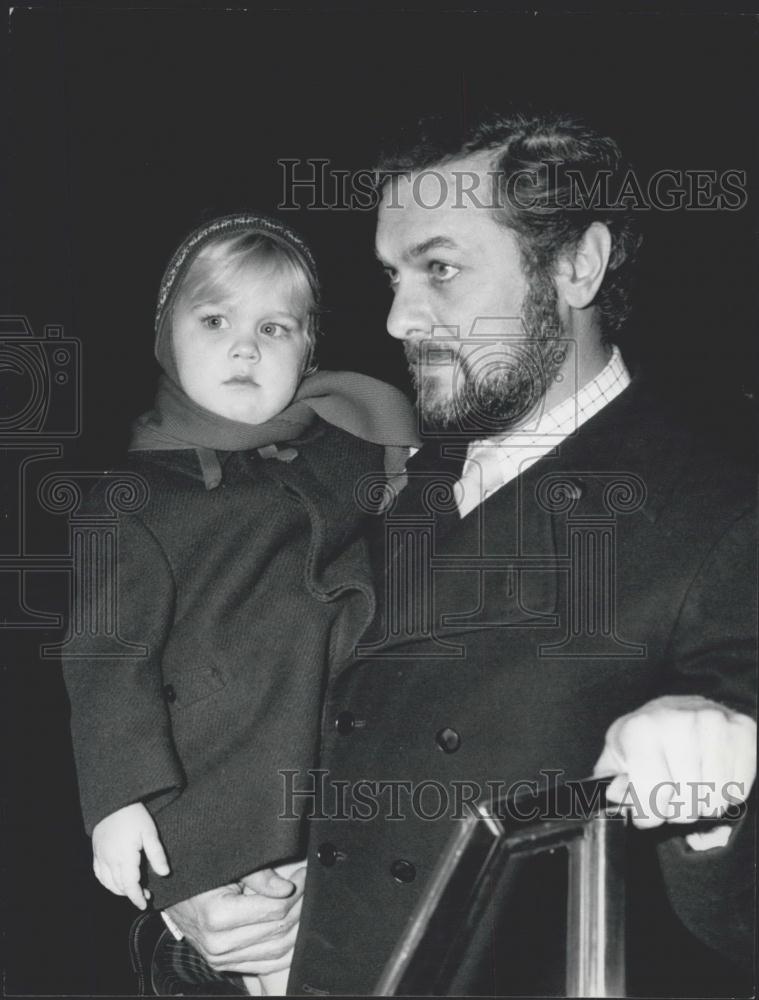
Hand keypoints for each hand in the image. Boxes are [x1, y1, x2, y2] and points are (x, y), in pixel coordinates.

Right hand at [92, 802, 169, 909]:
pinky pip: (99, 874)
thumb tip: (164, 873)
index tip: (145, 904)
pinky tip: (116, 882)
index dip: (137, 897)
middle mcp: (110, 860)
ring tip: (134, 888)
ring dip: (120, 890)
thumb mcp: (150, 832)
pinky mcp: (96, 852)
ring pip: (108, 883)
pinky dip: (107, 883)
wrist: (114, 801)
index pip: (130, 885)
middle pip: (120, 886)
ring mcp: (101, 857)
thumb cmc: (134, 815)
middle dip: (132, 894)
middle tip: (146, 894)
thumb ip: (157, 854)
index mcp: (124, 857)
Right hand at [164, 864, 305, 975]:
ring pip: (276, 950)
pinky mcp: (225, 965)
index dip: (297, 890)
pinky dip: (286, 951)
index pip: (273, 910)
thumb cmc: (201, 875)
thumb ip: (258, 876)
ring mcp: (221, 958)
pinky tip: (297, 931)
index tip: (305, 874)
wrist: (175, 897)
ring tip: (306, 904)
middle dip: (301, 906)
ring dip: (298, 928)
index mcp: (217, 917)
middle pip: (278, 930)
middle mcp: (218, 944)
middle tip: (310, 886)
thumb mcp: (227, 866)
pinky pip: (265, 964)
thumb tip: (287, 888)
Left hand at [594, 695, 755, 849]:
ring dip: (702, 805)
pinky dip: (726, 794)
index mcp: (640, 730)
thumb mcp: (617, 756)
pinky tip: (712, 775)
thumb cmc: (646, 736)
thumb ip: (610, 785)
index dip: (649, 814)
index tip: (648, 809)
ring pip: (713, 802)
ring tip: (691, 784)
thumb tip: (616, 801)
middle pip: (686, 805)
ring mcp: (714, 724)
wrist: (679, 707)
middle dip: (676, 811)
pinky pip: (738, 790)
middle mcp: (678, 722)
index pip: (652, 797)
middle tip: (671, 793)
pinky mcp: (742, 731)